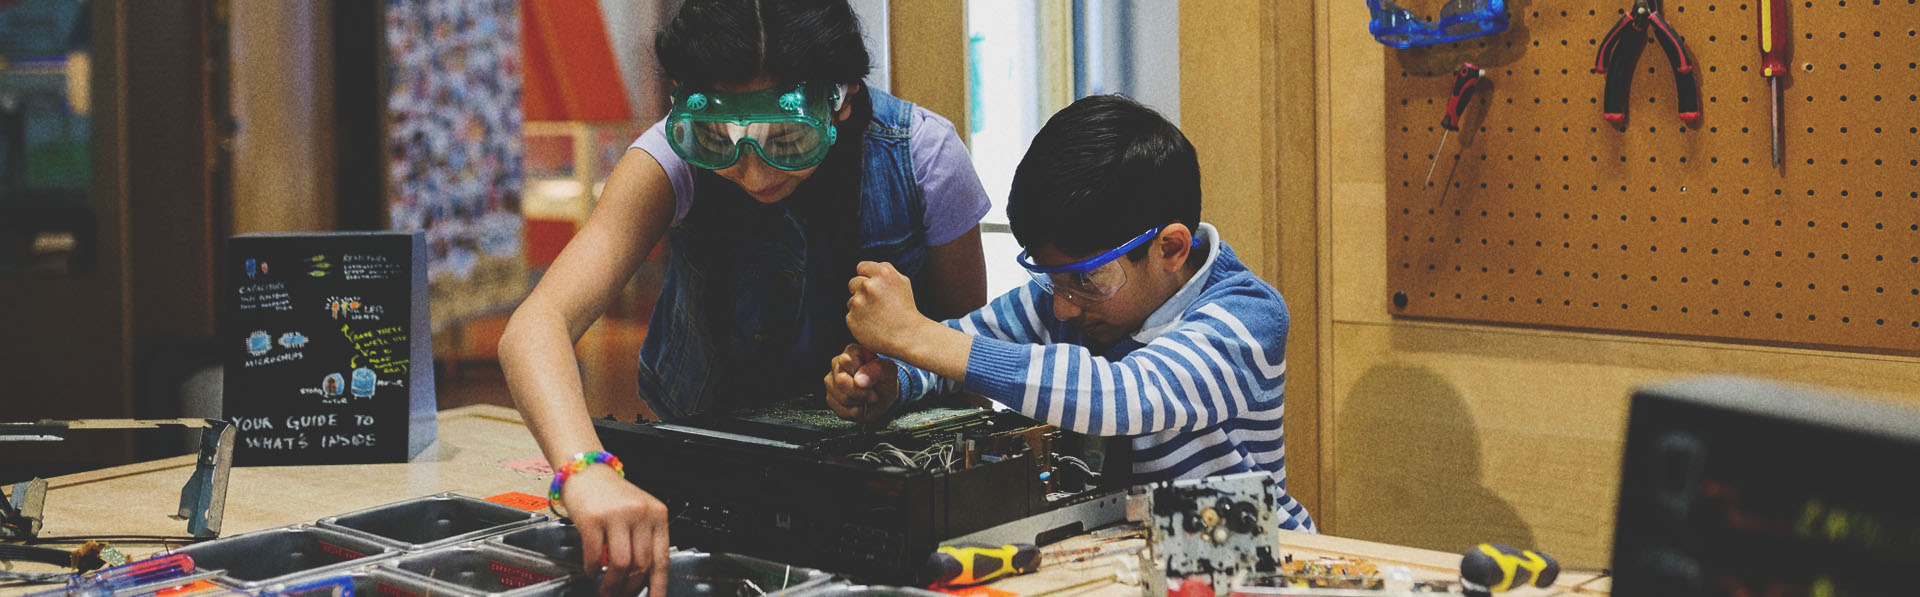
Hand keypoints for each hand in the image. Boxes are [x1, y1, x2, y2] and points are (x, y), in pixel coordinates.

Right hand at [560, 467, 670, 596]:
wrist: (586, 470)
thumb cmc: (612, 495)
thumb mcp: (639, 512)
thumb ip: (645, 539)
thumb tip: (644, 577)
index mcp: (658, 515)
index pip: (662, 559)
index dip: (658, 586)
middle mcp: (641, 514)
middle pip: (641, 565)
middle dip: (631, 588)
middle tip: (622, 596)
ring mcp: (617, 516)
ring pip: (621, 564)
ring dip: (612, 585)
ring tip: (606, 591)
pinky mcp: (592, 519)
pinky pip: (596, 555)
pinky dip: (593, 570)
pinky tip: (592, 572)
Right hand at [824, 344, 898, 423]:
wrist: (883, 397)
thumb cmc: (885, 380)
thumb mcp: (889, 372)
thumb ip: (877, 370)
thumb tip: (859, 379)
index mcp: (851, 352)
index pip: (846, 361)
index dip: (861, 375)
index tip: (873, 382)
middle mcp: (837, 364)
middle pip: (841, 381)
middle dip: (862, 393)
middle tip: (874, 394)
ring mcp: (831, 382)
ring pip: (841, 397)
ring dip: (860, 402)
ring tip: (868, 398)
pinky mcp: (830, 398)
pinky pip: (840, 410)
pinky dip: (856, 412)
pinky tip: (861, 405)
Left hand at [846, 261, 933, 355]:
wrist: (908, 336)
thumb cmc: (906, 309)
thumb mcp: (902, 282)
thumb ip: (883, 271)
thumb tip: (864, 269)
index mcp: (883, 274)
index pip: (862, 267)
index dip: (867, 277)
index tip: (875, 287)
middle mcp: (869, 286)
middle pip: (853, 282)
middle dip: (861, 291)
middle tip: (877, 304)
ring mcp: (859, 303)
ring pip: (851, 300)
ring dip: (860, 306)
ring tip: (877, 316)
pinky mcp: (852, 318)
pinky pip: (850, 315)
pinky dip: (859, 321)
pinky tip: (873, 325)